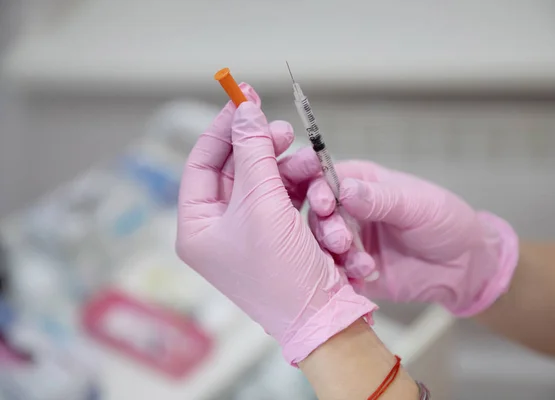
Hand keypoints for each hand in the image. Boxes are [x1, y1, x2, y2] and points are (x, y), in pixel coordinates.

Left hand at [175, 86, 375, 363]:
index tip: (243, 97)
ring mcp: (248, 231)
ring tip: (310, 160)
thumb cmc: (283, 273)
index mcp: (197, 226)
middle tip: (282, 128)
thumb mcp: (263, 205)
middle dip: (260, 146)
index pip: (201, 163)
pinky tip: (315, 182)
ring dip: (287, 167)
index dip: (223, 128)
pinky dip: (299, 186)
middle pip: (234, 168)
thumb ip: (253, 152)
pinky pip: (283, 196)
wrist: (323, 318)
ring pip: (263, 180)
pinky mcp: (277, 234)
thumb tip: (245, 110)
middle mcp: (218, 228)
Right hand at [306, 160, 518, 315]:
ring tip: (362, 263)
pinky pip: (336, 273)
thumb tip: (344, 190)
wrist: (464, 267)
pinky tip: (366, 276)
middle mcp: (351, 211)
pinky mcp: (355, 270)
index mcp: (362, 184)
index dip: (319, 190)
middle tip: (342, 241)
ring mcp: (352, 242)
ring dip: (336, 255)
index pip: (327, 180)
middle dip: (327, 228)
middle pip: (320, 215)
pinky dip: (345, 276)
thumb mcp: (416, 205)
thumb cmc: (445, 222)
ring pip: (324, 246)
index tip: (324, 205)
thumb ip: (380, 199)